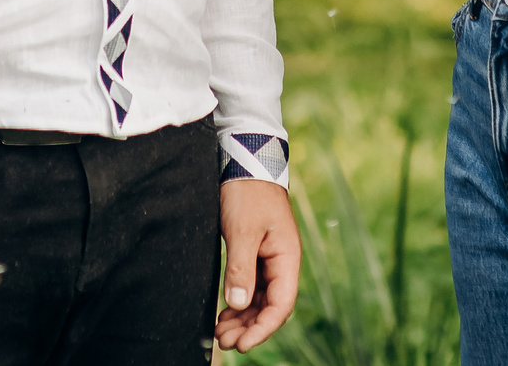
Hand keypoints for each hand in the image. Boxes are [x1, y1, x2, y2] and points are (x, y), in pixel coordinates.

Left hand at [215, 179, 299, 351]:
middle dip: (249, 327)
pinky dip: (238, 303)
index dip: (263, 328)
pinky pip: (250, 287)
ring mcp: (268, 259)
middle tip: (224, 342)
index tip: (243, 344)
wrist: (243, 162)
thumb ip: (241, 268)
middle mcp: (281, 262)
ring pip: (259, 299)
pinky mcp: (254, 254)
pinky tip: (224, 313)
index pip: (281, 304)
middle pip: (270, 306)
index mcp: (287, 257)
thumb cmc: (247, 193)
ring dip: (242, 318)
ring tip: (220, 333)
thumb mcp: (242, 230)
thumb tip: (238, 303)